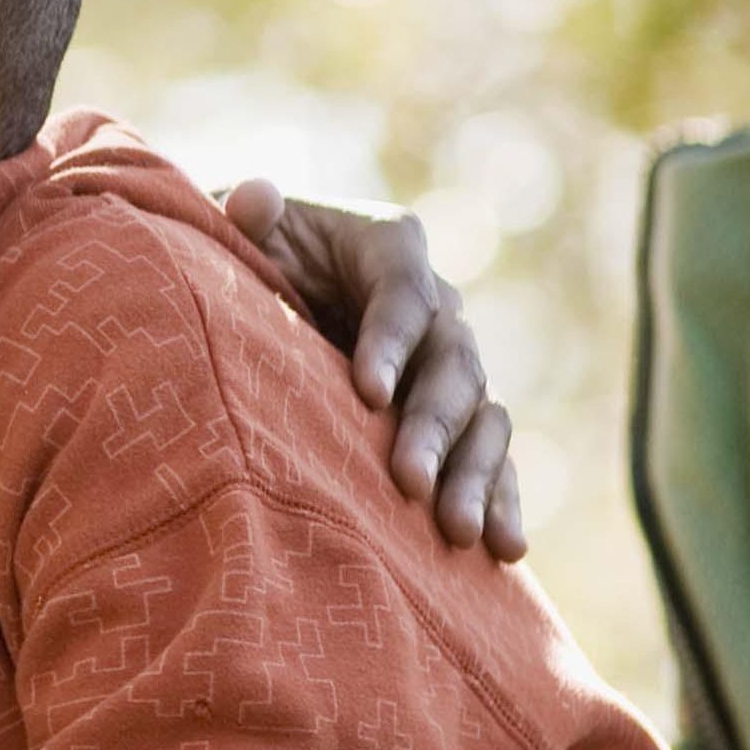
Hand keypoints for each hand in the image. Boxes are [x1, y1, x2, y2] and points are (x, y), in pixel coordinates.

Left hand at [224, 180, 524, 558]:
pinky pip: (490, 457)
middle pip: (451, 365)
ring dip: (475, 476)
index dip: (389, 340)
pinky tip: (504, 550)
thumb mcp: (245, 232)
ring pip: (480, 417)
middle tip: (409, 483)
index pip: (401, 293)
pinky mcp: (455, 416)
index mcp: (390, 250)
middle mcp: (435, 306)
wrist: (265, 289)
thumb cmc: (249, 255)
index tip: (366, 393)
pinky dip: (501, 499)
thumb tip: (253, 199)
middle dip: (431, 428)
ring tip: (458, 533)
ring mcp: (450, 364)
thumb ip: (249, 217)